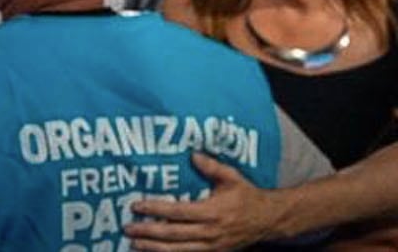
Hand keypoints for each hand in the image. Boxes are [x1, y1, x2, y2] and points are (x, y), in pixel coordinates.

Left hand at [126, 154, 281, 250]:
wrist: (269, 219)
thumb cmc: (247, 195)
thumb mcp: (231, 177)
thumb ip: (211, 166)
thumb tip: (192, 155)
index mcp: (212, 212)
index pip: (178, 212)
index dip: (156, 210)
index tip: (136, 206)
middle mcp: (211, 232)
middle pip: (174, 234)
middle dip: (149, 232)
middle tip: (128, 228)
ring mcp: (212, 245)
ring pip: (179, 250)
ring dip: (155, 248)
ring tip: (134, 244)